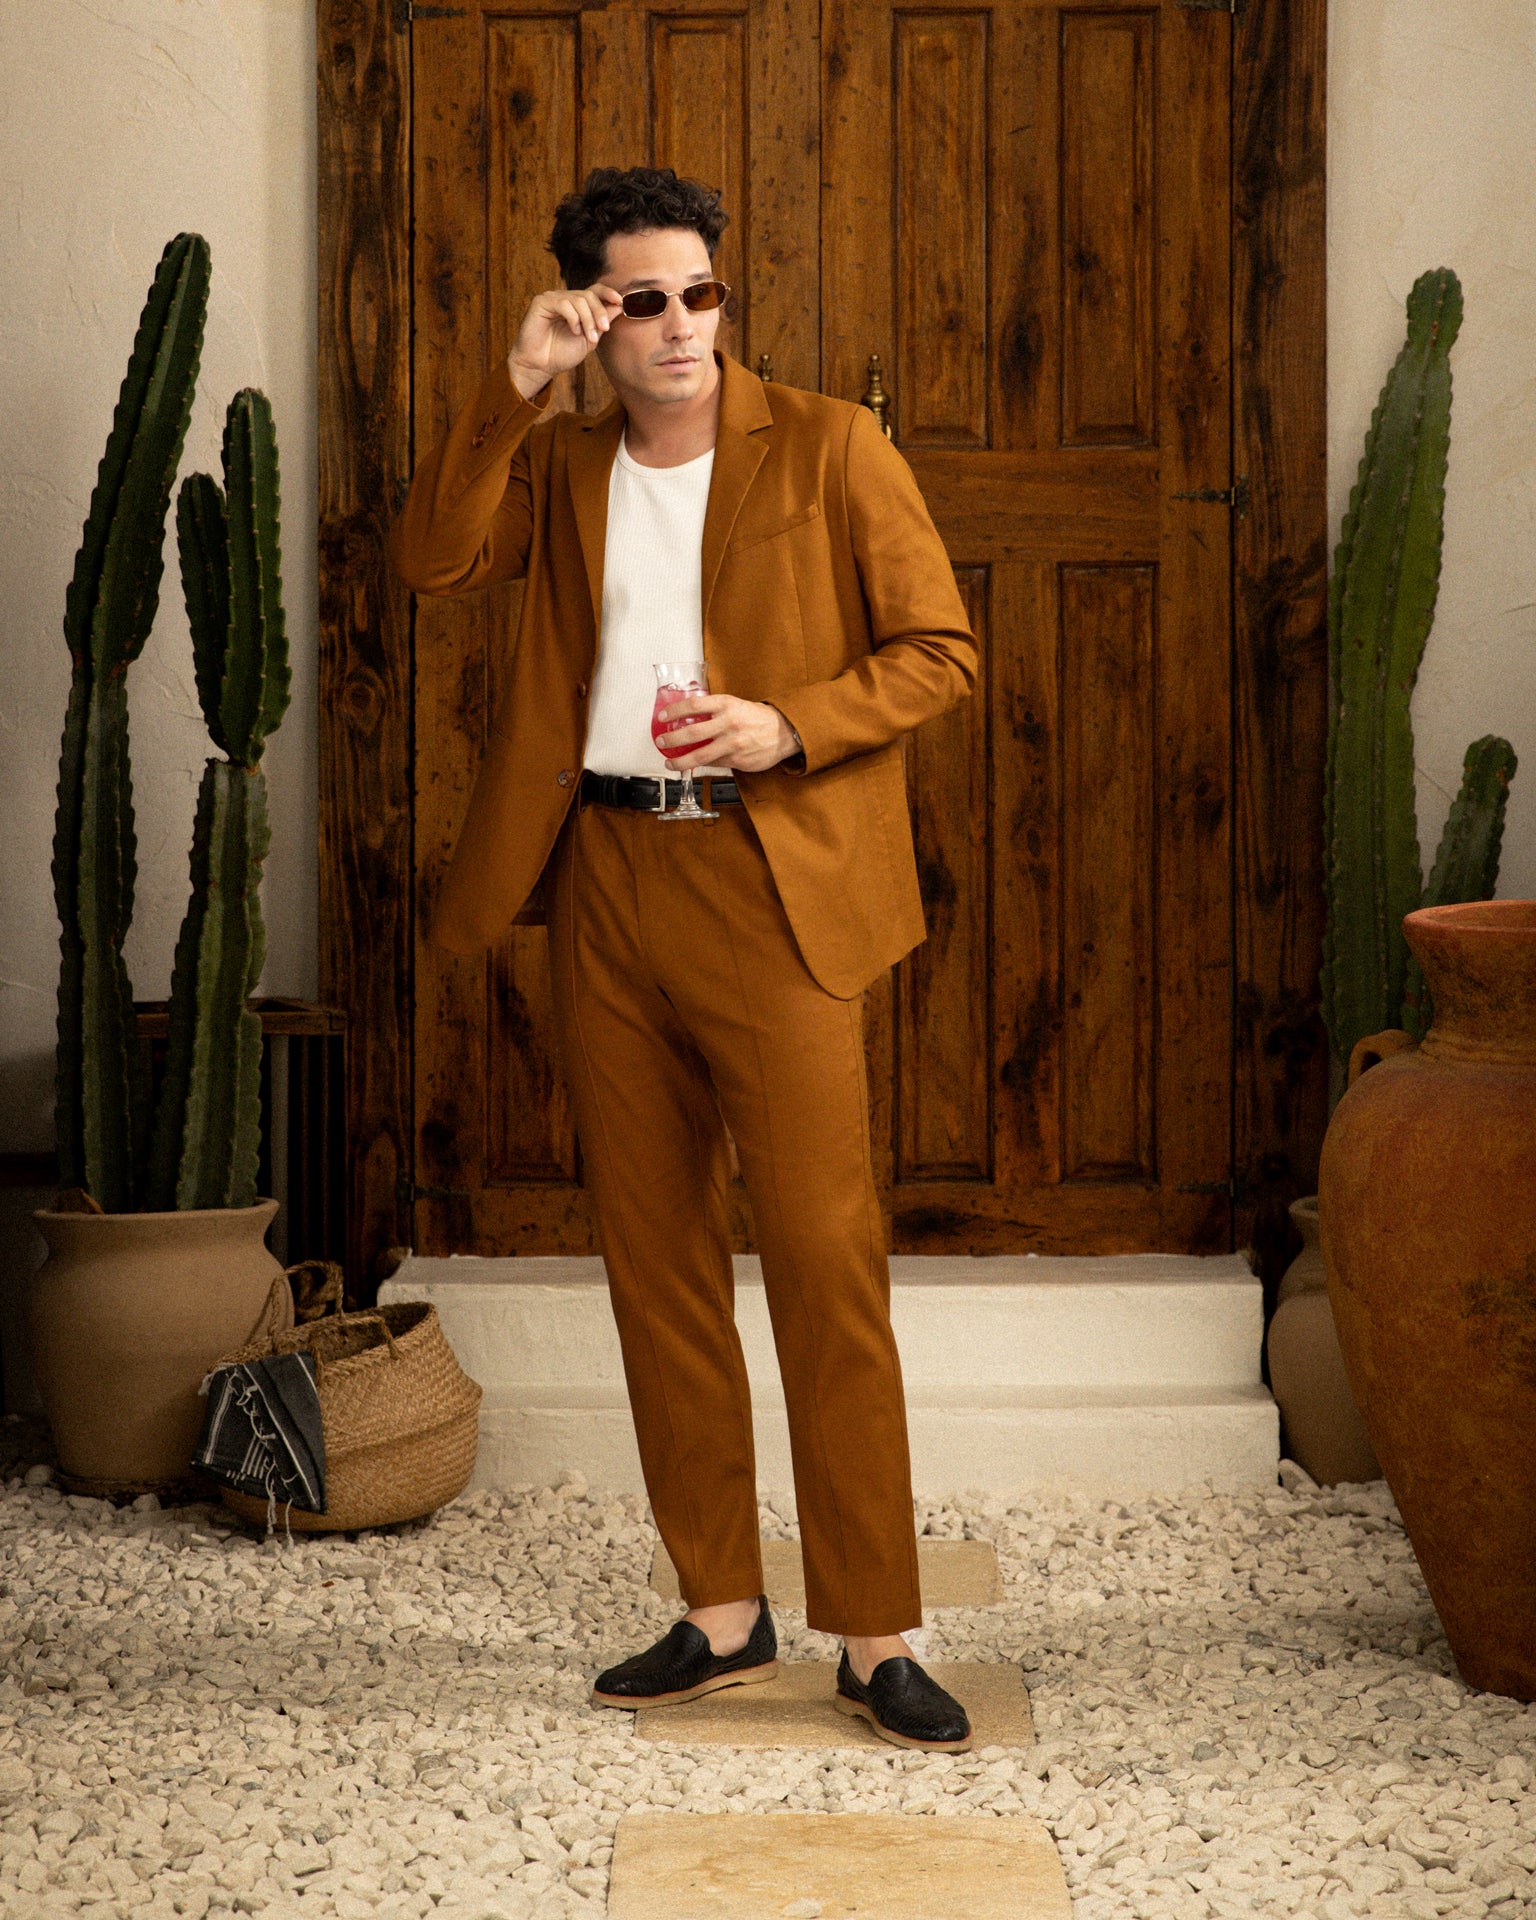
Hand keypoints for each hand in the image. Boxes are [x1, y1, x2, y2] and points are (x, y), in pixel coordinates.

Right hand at [507, 283, 623, 399]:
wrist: (542, 366)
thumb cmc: (562, 354)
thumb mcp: (590, 339)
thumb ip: (602, 323)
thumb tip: (619, 306)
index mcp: (577, 306)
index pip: (595, 291)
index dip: (608, 293)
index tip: (620, 301)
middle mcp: (565, 299)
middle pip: (589, 295)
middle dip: (600, 312)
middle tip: (603, 329)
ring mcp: (553, 298)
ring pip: (578, 299)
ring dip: (588, 319)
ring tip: (589, 337)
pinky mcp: (541, 302)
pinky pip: (563, 303)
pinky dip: (573, 318)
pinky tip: (574, 331)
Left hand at [656, 695, 798, 772]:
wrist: (784, 732)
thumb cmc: (758, 718)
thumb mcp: (736, 705)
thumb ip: (714, 710)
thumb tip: (689, 716)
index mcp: (727, 705)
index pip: (694, 705)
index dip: (675, 710)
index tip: (663, 716)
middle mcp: (729, 724)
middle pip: (692, 732)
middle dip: (672, 739)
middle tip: (661, 741)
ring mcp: (733, 744)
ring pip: (700, 756)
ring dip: (681, 761)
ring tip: (670, 762)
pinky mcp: (738, 760)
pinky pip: (714, 764)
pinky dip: (702, 764)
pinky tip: (694, 765)